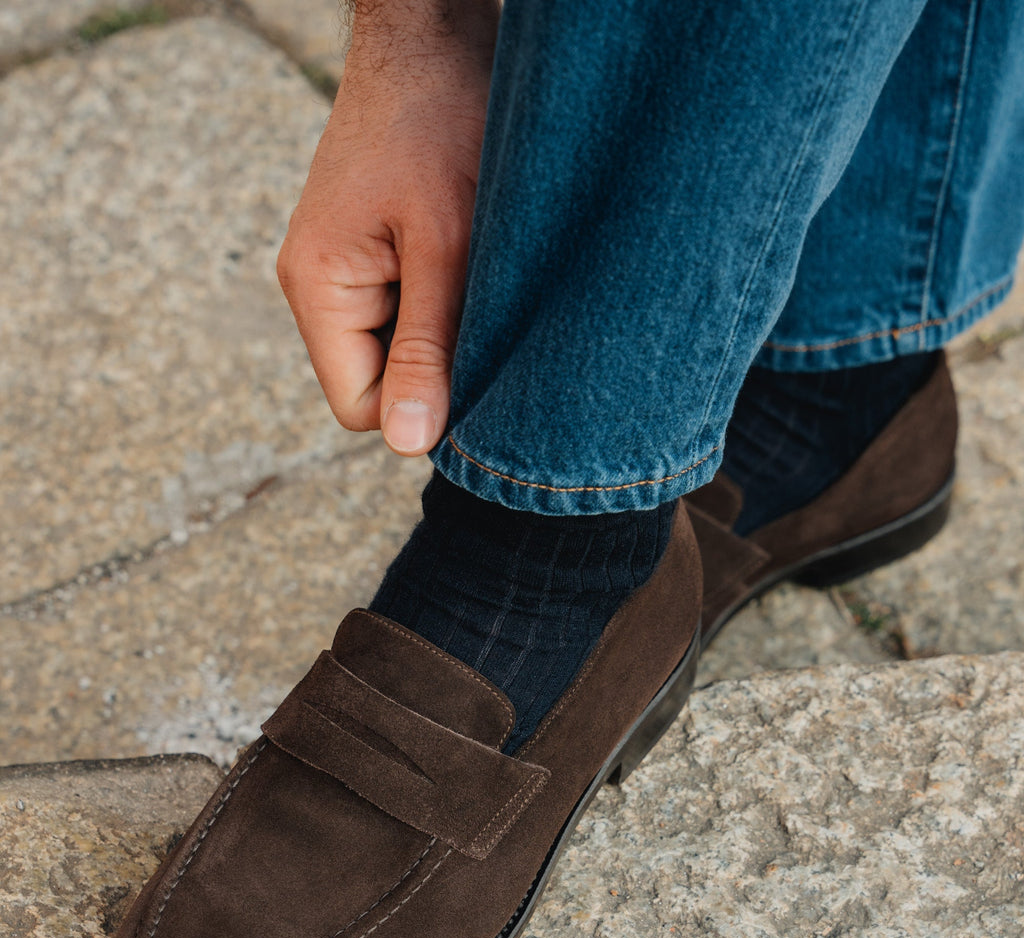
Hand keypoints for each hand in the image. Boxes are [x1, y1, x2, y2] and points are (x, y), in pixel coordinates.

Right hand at [277, 1, 498, 454]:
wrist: (434, 33)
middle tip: (484, 305)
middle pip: (378, 382)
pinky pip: (406, 311)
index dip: (422, 402)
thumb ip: (428, 348)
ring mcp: (342, 268)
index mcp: (317, 288)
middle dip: (435, 363)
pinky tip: (469, 259)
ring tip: (476, 270)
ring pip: (398, 349)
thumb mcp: (446, 247)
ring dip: (445, 328)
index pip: (360, 407)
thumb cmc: (440, 123)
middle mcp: (316, 286)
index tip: (475, 356)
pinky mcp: (369, 251)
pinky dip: (444, 300)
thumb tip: (410, 444)